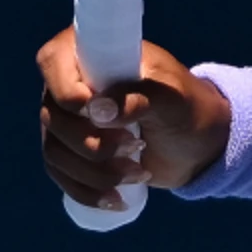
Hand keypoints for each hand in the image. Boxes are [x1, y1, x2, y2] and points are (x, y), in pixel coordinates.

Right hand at [36, 30, 229, 211]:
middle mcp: (70, 83)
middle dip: (92, 143)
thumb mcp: (173, 97)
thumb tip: (99, 110)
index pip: (53, 61)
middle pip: (53, 117)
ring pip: (55, 151)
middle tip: (137, 146)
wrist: (198, 142)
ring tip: (138, 173)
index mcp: (91, 52)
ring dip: (94, 172)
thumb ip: (141, 96)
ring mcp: (67, 120)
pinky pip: (62, 175)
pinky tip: (116, 199)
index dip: (66, 90)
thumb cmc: (188, 107)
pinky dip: (86, 191)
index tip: (93, 110)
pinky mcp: (73, 152)